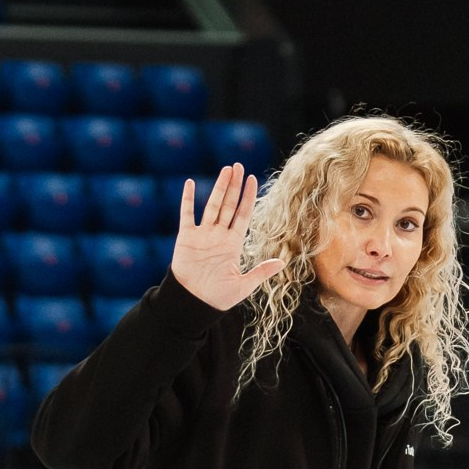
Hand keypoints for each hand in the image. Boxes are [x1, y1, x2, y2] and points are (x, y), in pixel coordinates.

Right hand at [170, 164, 281, 313]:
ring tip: (225, 169)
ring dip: (218, 187)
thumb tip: (283, 262)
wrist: (194, 303)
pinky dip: (187, 199)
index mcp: (233, 243)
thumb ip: (261, 272)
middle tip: (238, 165)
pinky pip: (187, 215)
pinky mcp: (186, 238)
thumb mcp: (244, 285)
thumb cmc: (218, 297)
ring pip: (212, 205)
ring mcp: (202, 235)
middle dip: (234, 185)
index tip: (252, 178)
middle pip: (228, 205)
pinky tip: (189, 183)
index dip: (247, 197)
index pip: (243, 214)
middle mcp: (219, 235)